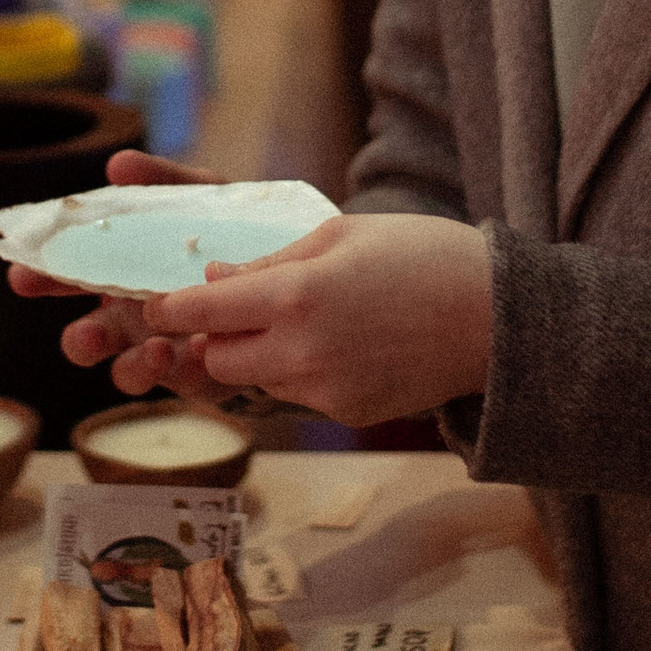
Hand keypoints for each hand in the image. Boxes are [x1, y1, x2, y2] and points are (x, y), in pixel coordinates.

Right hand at [5, 151, 209, 375]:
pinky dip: (190, 372)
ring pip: (127, 374)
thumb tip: (119, 164)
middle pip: (84, 341)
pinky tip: (205, 350)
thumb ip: (160, 181)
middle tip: (92, 335)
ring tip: (159, 348)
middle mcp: (131, 319)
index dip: (39, 278)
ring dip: (135, 367)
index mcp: (117, 275)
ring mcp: (163, 349)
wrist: (285, 266)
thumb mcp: (199, 196)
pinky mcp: (204, 374)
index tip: (23, 276)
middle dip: (80, 341)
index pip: (64, 280)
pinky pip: (186, 386)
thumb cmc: (228, 230)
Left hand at [93, 213, 495, 421]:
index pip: (201, 312)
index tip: (153, 303)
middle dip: (214, 334)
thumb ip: (269, 262)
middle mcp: (301, 353)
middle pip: (216, 357)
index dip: (168, 308)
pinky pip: (296, 395)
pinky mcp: (346, 415)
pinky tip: (339, 344)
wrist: (496, 318)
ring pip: (255, 379)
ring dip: (256, 353)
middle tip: (234, 308)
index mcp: (295, 296)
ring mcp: (324, 391)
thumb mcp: (341, 235)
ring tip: (300, 320)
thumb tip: (215, 280)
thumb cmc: (423, 256)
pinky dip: (298, 372)